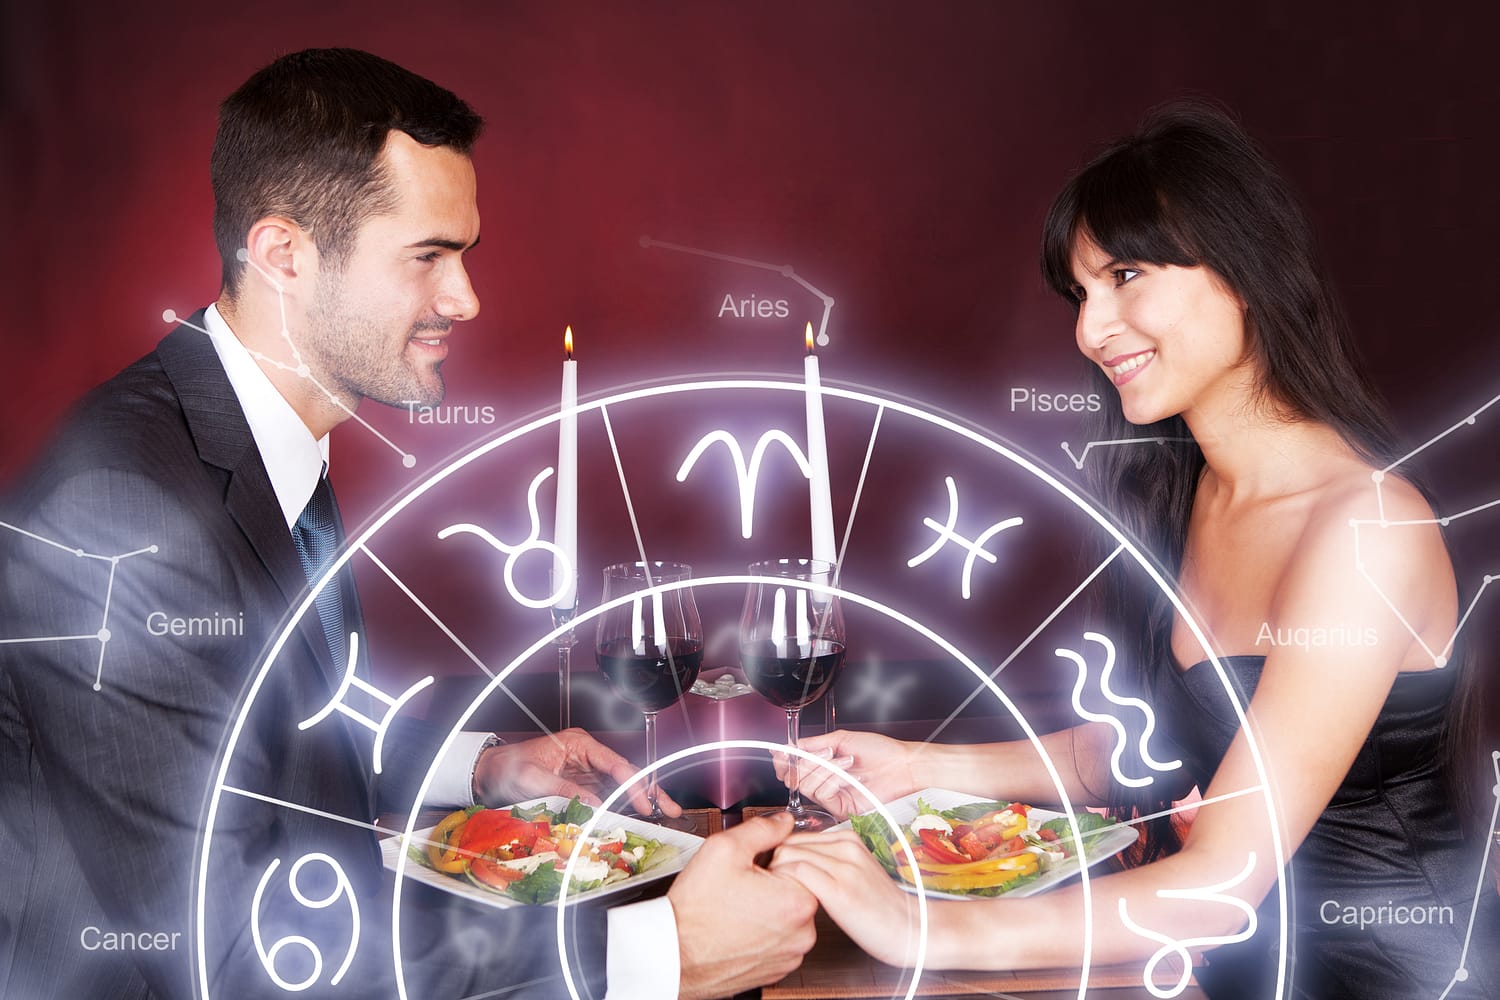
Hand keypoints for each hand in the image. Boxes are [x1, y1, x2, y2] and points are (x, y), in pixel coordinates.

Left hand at [472, 728, 680, 816]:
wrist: (487, 775)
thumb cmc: (507, 768)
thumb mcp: (533, 778)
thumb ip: (565, 790)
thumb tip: (595, 805)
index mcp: (579, 744)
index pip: (617, 764)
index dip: (635, 784)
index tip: (645, 803)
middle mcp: (587, 757)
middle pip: (626, 774)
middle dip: (649, 791)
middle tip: (670, 809)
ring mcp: (585, 774)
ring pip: (621, 787)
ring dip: (640, 802)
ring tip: (661, 816)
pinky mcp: (580, 789)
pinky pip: (606, 799)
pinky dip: (622, 809)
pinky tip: (634, 819)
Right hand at [669, 812, 818, 998]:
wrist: (674, 955)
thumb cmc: (696, 909)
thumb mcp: (725, 849)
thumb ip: (762, 829)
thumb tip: (783, 823)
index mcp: (798, 901)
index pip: (799, 864)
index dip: (772, 859)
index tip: (750, 868)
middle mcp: (802, 933)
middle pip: (796, 890)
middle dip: (772, 883)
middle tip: (739, 888)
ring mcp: (791, 955)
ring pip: (788, 916)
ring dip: (769, 908)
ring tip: (736, 909)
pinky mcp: (778, 971)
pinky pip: (779, 941)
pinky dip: (763, 933)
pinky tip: (738, 928)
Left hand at [770, 829, 921, 968]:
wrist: (912, 930)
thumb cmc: (879, 907)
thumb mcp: (855, 871)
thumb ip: (827, 859)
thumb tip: (789, 858)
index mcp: (848, 838)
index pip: (793, 835)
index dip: (777, 854)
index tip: (772, 874)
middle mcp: (846, 846)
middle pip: (786, 843)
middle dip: (772, 864)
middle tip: (768, 888)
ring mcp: (844, 866)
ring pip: (787, 855)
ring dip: (774, 876)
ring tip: (776, 897)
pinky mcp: (840, 889)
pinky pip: (796, 873)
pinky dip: (783, 885)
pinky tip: (787, 902)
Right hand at [773, 729, 922, 820]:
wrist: (903, 766)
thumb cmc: (881, 752)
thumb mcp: (842, 739)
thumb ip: (814, 744)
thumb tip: (790, 745)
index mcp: (823, 764)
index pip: (793, 766)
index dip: (783, 760)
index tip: (781, 752)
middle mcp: (825, 782)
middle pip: (794, 777)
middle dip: (805, 762)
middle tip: (824, 753)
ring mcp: (832, 796)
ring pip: (806, 784)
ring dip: (823, 767)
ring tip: (843, 759)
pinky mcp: (840, 808)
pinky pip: (822, 793)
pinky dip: (831, 778)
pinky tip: (847, 772)